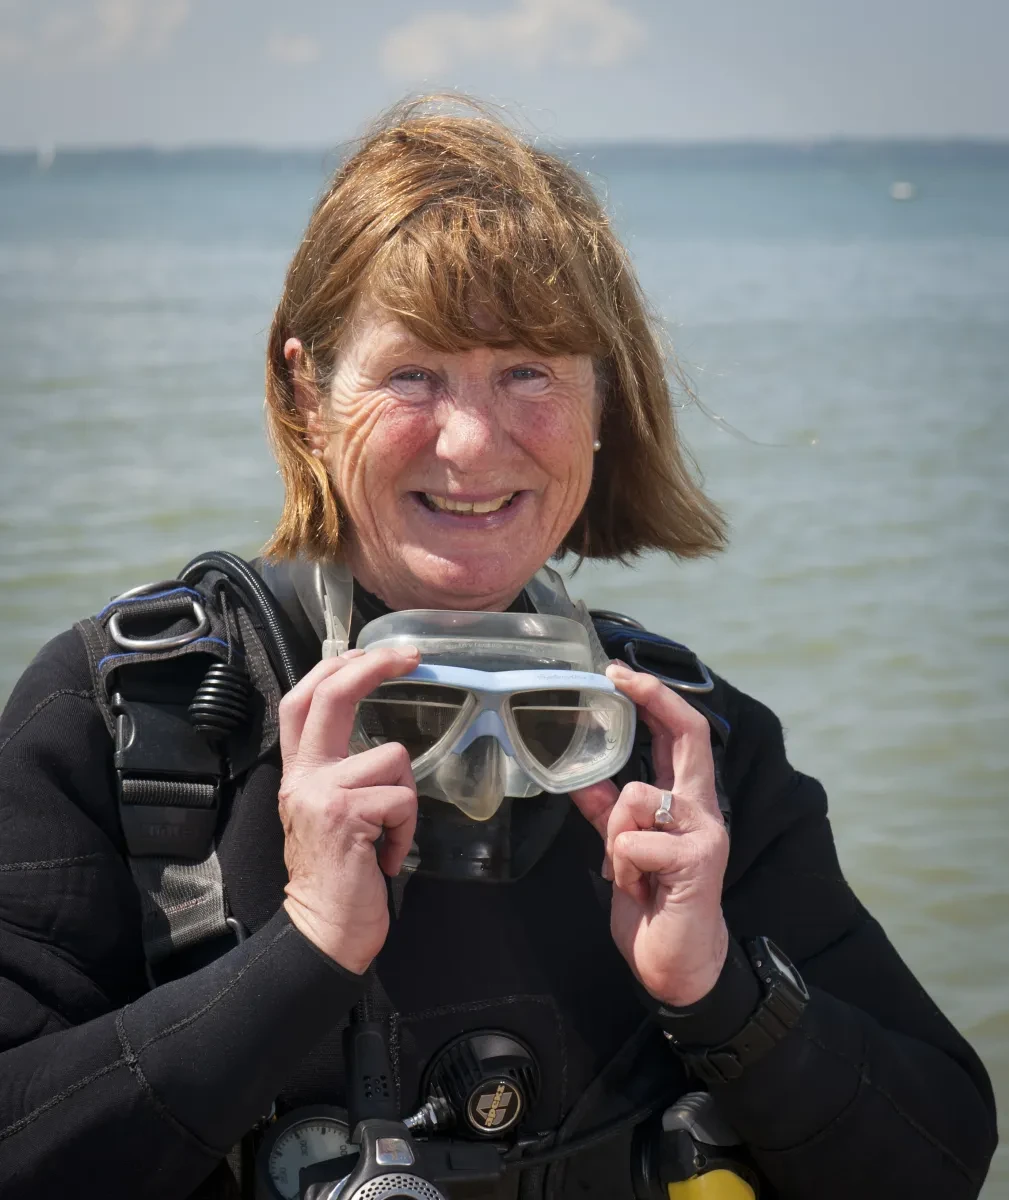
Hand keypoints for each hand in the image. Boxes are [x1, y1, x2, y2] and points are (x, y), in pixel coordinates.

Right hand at [277, 645, 420, 973]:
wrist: (322, 931)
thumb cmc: (337, 875)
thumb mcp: (329, 812)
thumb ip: (341, 773)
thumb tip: (380, 742)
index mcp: (300, 772)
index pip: (303, 700)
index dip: (335, 667)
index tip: (372, 650)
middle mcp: (304, 776)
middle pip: (332, 696)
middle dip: (373, 666)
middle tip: (411, 656)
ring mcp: (322, 793)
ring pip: (393, 757)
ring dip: (405, 799)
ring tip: (388, 835)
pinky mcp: (346, 816)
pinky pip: (403, 800)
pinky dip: (407, 830)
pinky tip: (387, 856)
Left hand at [570, 662, 729, 1006]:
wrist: (679, 967)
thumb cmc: (656, 905)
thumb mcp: (624, 851)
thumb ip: (608, 814)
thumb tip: (579, 780)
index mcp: (686, 802)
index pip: (681, 734)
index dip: (655, 698)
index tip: (619, 672)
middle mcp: (702, 810)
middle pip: (689, 734)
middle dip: (652, 698)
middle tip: (615, 675)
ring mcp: (704, 833)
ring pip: (635, 797)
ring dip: (613, 834)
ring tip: (628, 871)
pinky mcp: (697, 861)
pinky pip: (631, 841)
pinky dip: (621, 865)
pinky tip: (639, 889)